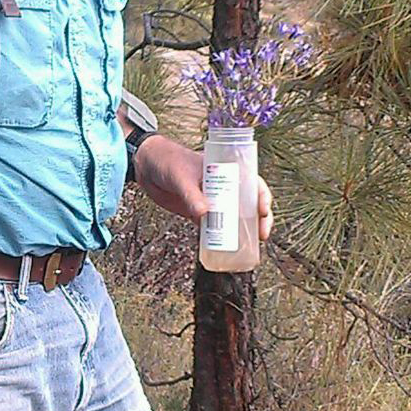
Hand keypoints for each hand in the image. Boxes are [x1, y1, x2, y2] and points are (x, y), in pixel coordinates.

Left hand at [133, 134, 274, 241]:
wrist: (146, 166)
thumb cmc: (168, 161)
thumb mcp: (181, 177)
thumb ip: (191, 195)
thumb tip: (204, 215)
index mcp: (226, 171)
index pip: (252, 182)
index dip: (262, 196)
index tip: (263, 211)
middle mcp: (223, 186)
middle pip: (249, 203)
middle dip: (259, 219)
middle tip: (261, 235)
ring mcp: (211, 200)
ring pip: (234, 217)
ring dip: (242, 231)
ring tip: (250, 246)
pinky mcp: (198, 212)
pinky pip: (214, 226)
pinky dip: (221, 237)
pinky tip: (225, 248)